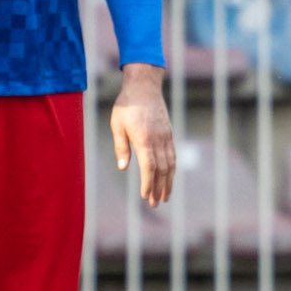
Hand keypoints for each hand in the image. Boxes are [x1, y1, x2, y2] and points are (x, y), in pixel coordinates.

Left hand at [110, 63, 174, 206]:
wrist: (144, 86)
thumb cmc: (126, 105)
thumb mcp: (117, 125)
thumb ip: (121, 147)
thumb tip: (122, 168)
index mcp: (144, 139)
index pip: (148, 167)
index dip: (148, 183)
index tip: (145, 196)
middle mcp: (158, 140)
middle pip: (161, 170)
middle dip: (159, 188)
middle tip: (155, 203)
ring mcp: (166, 137)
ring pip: (170, 164)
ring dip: (168, 182)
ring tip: (165, 196)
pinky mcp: (169, 133)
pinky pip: (172, 155)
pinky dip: (172, 169)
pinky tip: (169, 177)